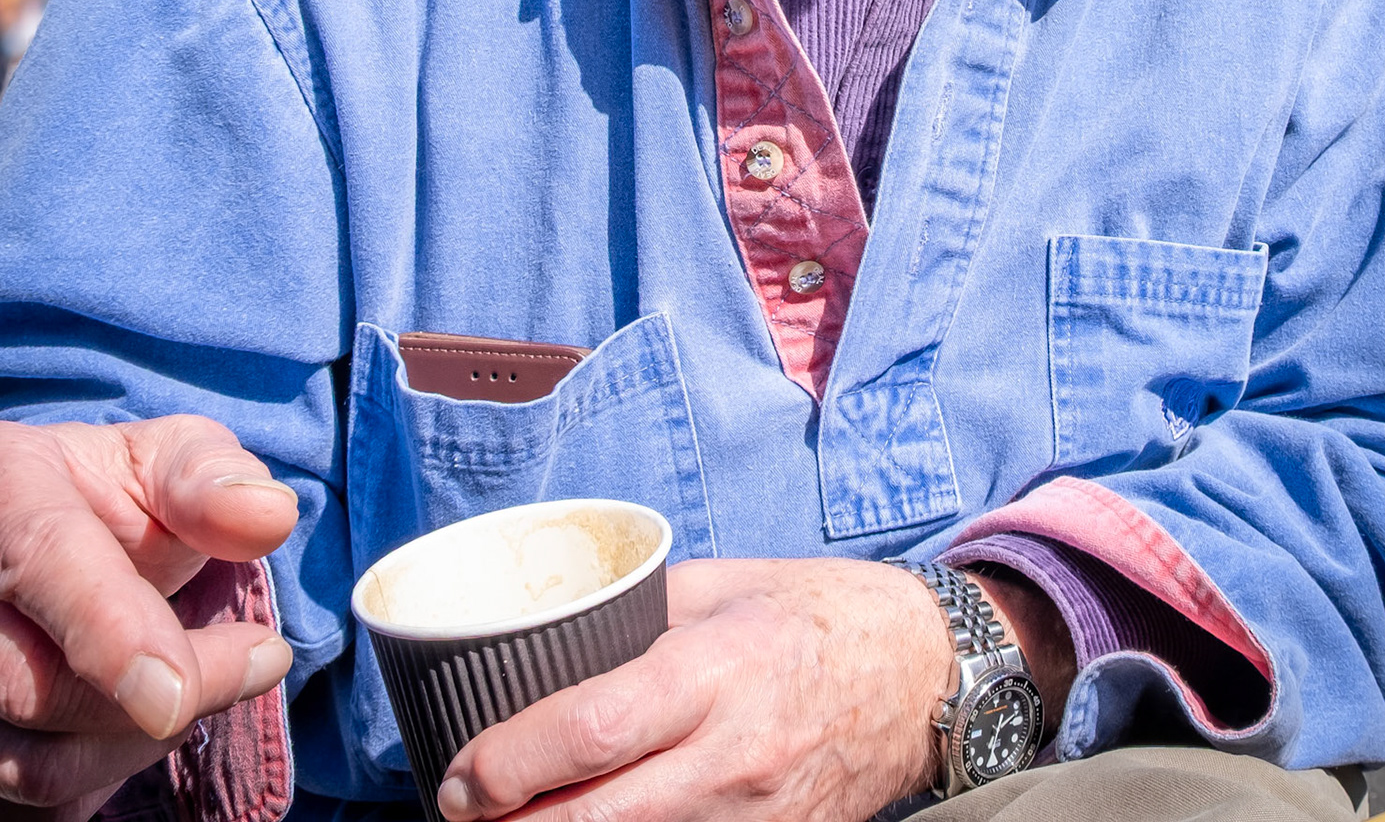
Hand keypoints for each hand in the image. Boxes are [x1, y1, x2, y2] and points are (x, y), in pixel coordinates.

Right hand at [0, 414, 298, 821]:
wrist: (12, 540)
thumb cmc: (105, 498)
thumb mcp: (166, 462)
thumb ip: (215, 484)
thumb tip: (268, 515)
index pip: (39, 561)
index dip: (112, 632)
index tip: (179, 692)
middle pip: (31, 685)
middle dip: (162, 697)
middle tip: (252, 666)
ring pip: (14, 763)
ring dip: (126, 751)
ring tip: (184, 696)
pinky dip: (75, 790)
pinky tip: (117, 734)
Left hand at [436, 556, 953, 821]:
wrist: (924, 674)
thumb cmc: (816, 612)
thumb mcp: (721, 586)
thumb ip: (635, 616)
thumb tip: (545, 637)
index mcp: (718, 669)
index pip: (594, 730)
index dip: (511, 762)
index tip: (460, 772)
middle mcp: (736, 756)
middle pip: (597, 820)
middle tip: (463, 809)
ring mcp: (757, 819)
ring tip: (513, 819)